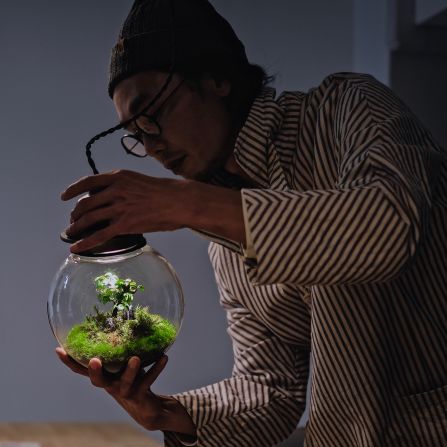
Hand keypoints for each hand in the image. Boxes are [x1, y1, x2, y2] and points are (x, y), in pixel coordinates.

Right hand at [55, 348, 195, 436]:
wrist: (145, 406)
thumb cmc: (130, 377)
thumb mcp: (122, 362)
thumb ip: (119, 346)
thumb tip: (121, 313)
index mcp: (103, 375)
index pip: (81, 370)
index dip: (69, 362)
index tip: (59, 349)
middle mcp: (110, 385)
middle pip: (98, 381)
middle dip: (95, 372)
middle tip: (94, 360)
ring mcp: (125, 392)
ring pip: (125, 383)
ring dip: (131, 371)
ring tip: (136, 358)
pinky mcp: (140, 395)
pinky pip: (148, 381)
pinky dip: (156, 369)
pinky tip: (164, 357)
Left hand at [61, 170, 191, 252]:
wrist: (180, 201)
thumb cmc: (164, 192)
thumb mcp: (138, 181)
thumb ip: (122, 187)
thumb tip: (110, 199)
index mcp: (118, 177)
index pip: (88, 182)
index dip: (73, 190)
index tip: (65, 196)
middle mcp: (115, 191)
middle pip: (85, 203)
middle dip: (75, 214)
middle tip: (73, 221)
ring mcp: (119, 208)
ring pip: (89, 219)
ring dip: (76, 228)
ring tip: (70, 233)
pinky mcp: (125, 225)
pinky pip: (99, 235)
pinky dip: (85, 242)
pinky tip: (76, 248)